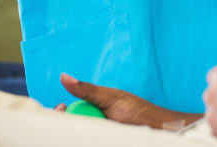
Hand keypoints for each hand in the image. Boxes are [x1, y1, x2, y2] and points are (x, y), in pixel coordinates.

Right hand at [56, 73, 200, 128]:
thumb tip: (64, 76)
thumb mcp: (110, 98)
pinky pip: (90, 140)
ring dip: (82, 133)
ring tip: (98, 128)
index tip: (62, 108)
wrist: (157, 128)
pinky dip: (92, 138)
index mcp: (88, 112)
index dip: (59, 114)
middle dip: (68, 124)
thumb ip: (87, 90)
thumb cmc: (137, 111)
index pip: (66, 115)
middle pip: (70, 128)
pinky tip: (93, 136)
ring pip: (80, 136)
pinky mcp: (103, 141)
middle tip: (76, 117)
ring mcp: (97, 135)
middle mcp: (90, 126)